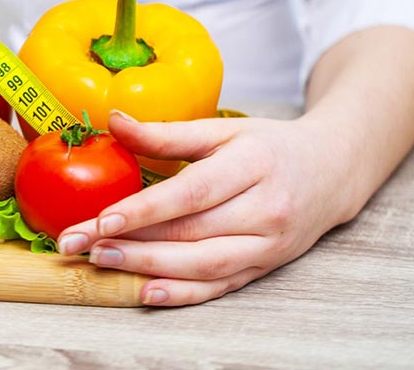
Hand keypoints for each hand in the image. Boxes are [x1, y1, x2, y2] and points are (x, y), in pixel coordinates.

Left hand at [56, 110, 357, 305]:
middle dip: (131, 242)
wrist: (331, 171)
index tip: (102, 218)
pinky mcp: (265, 267)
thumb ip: (166, 132)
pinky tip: (146, 291)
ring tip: (101, 261)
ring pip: (203, 265)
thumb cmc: (269, 145)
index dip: (146, 209)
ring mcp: (268, 244)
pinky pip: (220, 286)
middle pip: (191, 233)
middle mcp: (265, 209)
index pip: (192, 193)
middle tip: (81, 243)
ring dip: (147, 268)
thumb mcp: (222, 129)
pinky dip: (182, 293)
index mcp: (253, 165)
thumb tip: (113, 119)